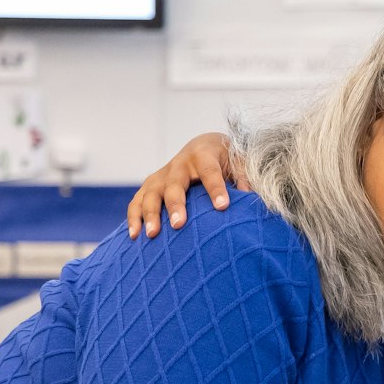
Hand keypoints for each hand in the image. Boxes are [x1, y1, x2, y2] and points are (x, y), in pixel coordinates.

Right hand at [126, 132, 242, 238]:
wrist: (204, 146)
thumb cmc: (225, 159)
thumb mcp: (239, 161)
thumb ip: (244, 177)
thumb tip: (248, 197)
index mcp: (204, 155)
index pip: (210, 172)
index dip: (216, 189)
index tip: (223, 207)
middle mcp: (179, 164)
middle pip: (174, 184)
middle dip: (176, 204)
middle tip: (178, 224)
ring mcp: (162, 175)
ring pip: (151, 193)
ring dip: (149, 213)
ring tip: (151, 234)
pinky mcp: (151, 186)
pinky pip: (137, 201)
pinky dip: (134, 217)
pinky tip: (134, 236)